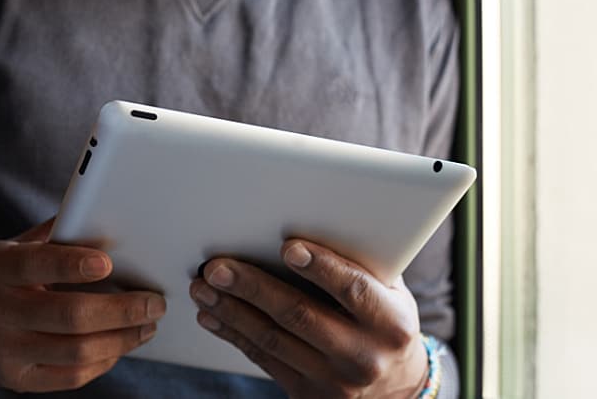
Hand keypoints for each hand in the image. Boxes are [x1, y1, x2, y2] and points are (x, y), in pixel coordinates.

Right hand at [0, 219, 166, 392]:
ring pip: (77, 352)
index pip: (35, 265)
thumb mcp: (13, 246)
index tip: (107, 261)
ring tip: (147, 325)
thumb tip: (106, 212)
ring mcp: (4, 351)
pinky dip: (104, 361)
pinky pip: (71, 377)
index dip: (72, 264)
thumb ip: (55, 233)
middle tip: (154, 302)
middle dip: (121, 310)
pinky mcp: (16, 380)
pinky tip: (121, 345)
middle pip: (68, 316)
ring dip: (122, 339)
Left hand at [189, 240, 427, 398]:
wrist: (394, 386)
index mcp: (390, 321)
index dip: (321, 267)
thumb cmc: (383, 319)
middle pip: (299, 315)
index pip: (353, 289)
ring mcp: (333, 380)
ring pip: (272, 340)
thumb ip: (359, 261)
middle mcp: (363, 355)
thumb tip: (313, 215)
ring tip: (203, 286)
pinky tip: (212, 314)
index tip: (289, 246)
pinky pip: (262, 359)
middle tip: (217, 267)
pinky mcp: (306, 393)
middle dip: (253, 287)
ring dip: (231, 310)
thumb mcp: (390, 290)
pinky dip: (232, 333)